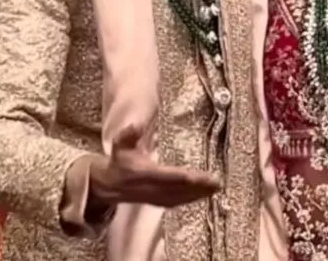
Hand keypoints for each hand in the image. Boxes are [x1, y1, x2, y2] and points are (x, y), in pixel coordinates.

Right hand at [87, 127, 221, 208]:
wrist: (110, 185)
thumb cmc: (120, 161)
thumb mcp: (120, 144)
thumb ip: (128, 134)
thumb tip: (138, 124)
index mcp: (143, 173)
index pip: (166, 176)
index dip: (183, 177)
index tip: (199, 176)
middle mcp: (150, 188)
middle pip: (178, 189)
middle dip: (198, 187)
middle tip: (217, 182)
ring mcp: (155, 198)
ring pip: (180, 198)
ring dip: (199, 194)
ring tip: (216, 188)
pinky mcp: (159, 203)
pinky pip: (178, 202)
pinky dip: (192, 199)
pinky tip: (205, 195)